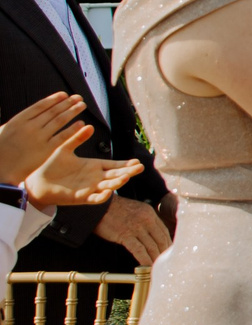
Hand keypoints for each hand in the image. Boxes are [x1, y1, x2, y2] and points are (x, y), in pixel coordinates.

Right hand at [0, 92, 88, 182]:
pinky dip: (73, 129)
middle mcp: (30, 126)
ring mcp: (38, 138)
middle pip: (53, 111)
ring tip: (82, 105)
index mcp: (18, 120)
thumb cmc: (0, 150)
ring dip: (73, 111)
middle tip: (78, 97)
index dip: (54, 99)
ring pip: (60, 120)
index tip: (64, 95)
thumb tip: (29, 114)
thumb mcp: (4, 130)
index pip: (40, 106)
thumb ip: (18, 122)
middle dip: (68, 103)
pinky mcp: (46, 150)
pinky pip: (62, 136)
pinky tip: (81, 123)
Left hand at [23, 134, 140, 208]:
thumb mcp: (65, 149)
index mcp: (94, 166)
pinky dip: (102, 196)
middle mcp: (95, 178)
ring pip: (108, 186)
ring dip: (117, 183)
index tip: (137, 161)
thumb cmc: (52, 166)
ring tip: (126, 177)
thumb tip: (88, 125)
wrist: (39, 182)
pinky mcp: (81, 198)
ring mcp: (90, 188)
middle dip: (128, 172)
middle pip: (116, 175)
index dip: (125, 164)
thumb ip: (77, 139)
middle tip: (139, 168)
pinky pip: (94, 198)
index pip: (114, 165)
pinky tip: (108, 191)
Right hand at [92, 192, 171, 264]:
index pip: (164, 231)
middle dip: (164, 254)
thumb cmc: (113, 209)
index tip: (169, 253)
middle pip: (161, 240)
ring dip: (156, 259)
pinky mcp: (125, 235)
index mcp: (149, 213)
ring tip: (158, 269)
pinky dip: (145, 260)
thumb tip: (151, 234)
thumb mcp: (134, 210)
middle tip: (165, 264)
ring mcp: (136, 227)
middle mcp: (146, 219)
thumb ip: (144, 220)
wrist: (97, 205)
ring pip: (152, 246)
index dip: (168, 244)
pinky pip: (139, 250)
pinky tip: (147, 268)